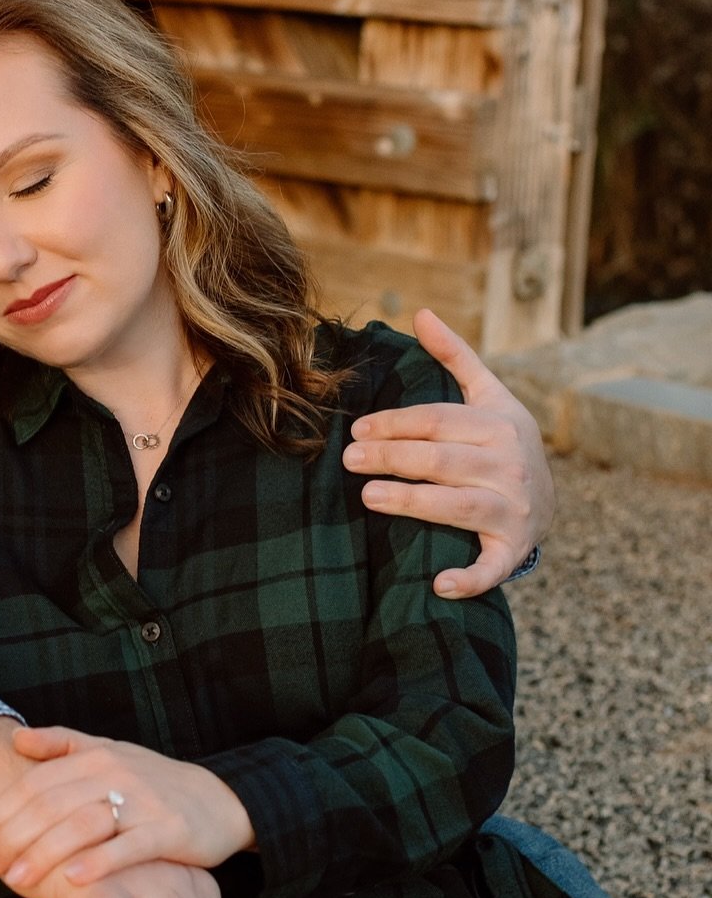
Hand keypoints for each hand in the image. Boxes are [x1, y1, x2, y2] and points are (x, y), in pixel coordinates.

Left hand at [0, 725, 253, 890]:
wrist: (220, 801)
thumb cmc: (154, 782)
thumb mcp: (109, 753)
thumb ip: (63, 743)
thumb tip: (16, 737)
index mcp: (95, 755)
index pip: (35, 783)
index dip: (2, 812)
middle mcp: (116, 773)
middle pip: (51, 805)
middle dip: (12, 837)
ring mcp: (144, 801)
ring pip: (82, 825)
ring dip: (44, 853)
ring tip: (15, 880)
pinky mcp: (169, 830)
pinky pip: (128, 847)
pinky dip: (99, 862)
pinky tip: (73, 881)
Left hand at [343, 308, 554, 598]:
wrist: (549, 502)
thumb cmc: (502, 443)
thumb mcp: (489, 396)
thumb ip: (455, 357)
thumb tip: (419, 313)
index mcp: (500, 424)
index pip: (438, 421)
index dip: (395, 424)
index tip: (357, 430)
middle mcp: (510, 465)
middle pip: (441, 460)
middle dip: (392, 458)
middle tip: (348, 460)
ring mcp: (515, 509)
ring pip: (457, 506)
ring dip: (413, 503)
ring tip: (368, 497)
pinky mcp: (513, 549)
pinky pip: (491, 566)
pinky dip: (469, 578)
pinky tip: (438, 584)